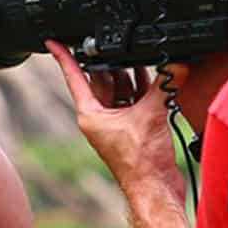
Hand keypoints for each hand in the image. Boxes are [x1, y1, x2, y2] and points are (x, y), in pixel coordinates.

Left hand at [47, 42, 182, 195]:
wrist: (155, 187)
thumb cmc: (140, 162)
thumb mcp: (150, 114)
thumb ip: (163, 86)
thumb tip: (175, 66)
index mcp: (90, 114)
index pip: (75, 78)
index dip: (64, 58)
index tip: (53, 43)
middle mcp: (100, 117)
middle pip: (101, 80)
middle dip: (109, 62)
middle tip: (114, 41)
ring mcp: (117, 122)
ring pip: (120, 90)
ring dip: (131, 74)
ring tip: (141, 53)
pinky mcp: (134, 127)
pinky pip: (136, 100)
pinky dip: (145, 88)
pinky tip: (155, 75)